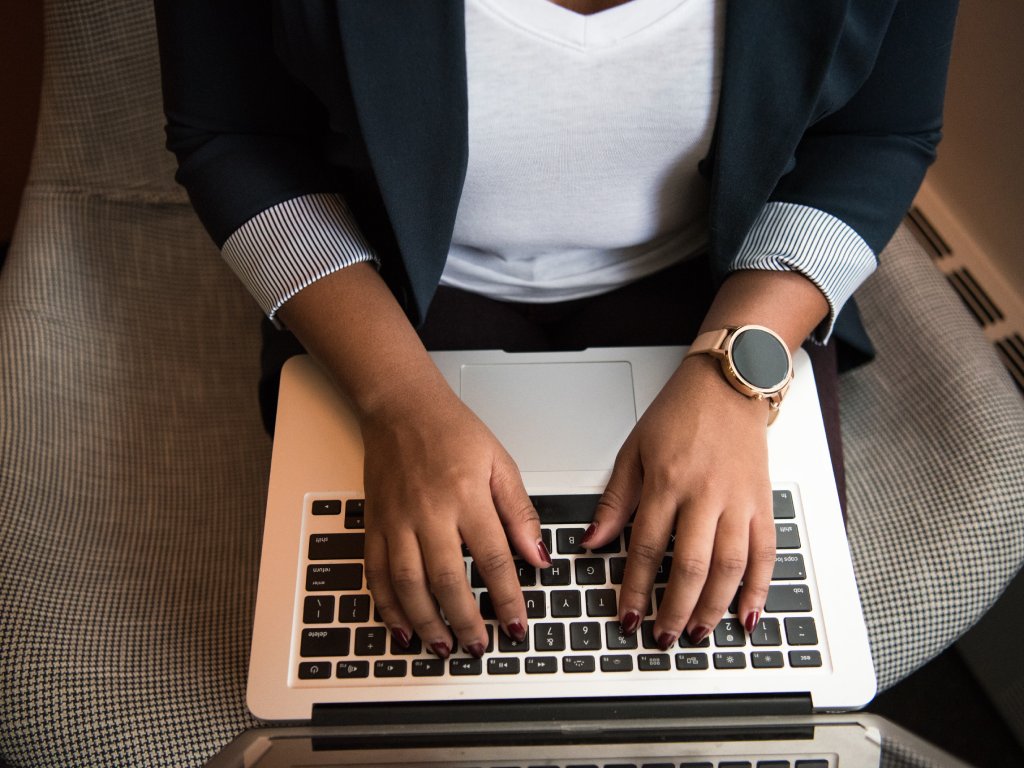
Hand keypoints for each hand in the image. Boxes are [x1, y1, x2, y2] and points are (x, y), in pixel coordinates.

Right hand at [359, 386, 550, 657]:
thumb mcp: (500, 463)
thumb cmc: (451, 430)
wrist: (401, 406)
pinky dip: (387, 605)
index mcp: (467, 495)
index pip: (492, 559)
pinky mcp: (375, 523)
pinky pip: (376, 572)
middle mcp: (429, 511)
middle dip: (465, 621)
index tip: (517, 625)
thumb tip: (539, 556)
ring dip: (426, 622)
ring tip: (443, 646)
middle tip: (478, 648)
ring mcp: (397, 520)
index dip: (507, 599)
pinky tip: (401, 627)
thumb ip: (520, 513)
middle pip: (448, 579)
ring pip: (409, 583)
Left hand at [582, 354, 776, 648]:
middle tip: (662, 636)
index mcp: (667, 481)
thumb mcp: (634, 450)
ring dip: (713, 607)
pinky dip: (759, 588)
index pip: (647, 547)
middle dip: (674, 609)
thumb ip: (616, 500)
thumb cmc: (680, 414)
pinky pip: (766, 553)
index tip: (628, 614)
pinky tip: (748, 614)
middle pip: (690, 566)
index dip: (636, 587)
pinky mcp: (763, 502)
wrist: (728, 384)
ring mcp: (739, 500)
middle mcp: (705, 494)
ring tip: (697, 633)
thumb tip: (593, 541)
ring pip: (729, 567)